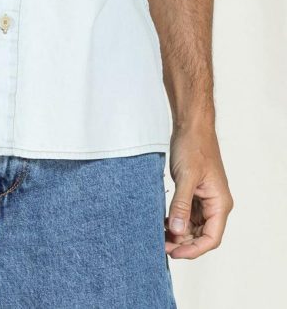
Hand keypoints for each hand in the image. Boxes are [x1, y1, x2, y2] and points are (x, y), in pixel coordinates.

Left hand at [165, 121, 233, 258]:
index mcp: (220, 203)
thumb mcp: (186, 176)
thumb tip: (176, 231)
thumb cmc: (194, 146)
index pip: (211, 238)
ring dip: (178, 233)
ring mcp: (205, 199)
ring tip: (159, 235)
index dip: (193, 250)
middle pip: (201, 236)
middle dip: (183, 243)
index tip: (174, 252)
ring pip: (193, 227)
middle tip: (161, 245)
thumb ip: (181, 205)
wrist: (191, 126)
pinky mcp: (195, 193)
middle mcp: (215, 204)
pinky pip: (187, 214)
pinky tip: (162, 221)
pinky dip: (176, 220)